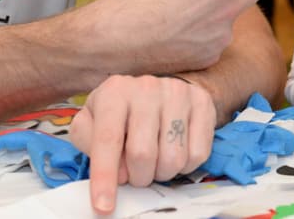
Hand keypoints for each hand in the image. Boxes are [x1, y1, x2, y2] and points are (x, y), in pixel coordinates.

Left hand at [69, 74, 215, 214]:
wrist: (156, 90)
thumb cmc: (120, 112)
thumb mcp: (93, 122)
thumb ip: (90, 144)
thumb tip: (117, 172)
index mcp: (115, 92)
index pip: (109, 139)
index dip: (105, 176)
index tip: (103, 206)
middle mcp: (147, 88)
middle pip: (143, 154)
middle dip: (138, 177)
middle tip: (136, 173)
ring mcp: (177, 93)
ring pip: (173, 158)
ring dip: (162, 172)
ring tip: (156, 161)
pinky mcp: (202, 102)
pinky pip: (198, 154)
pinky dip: (185, 167)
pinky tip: (175, 152)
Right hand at [89, 0, 262, 75]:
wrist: (112, 43)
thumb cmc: (133, 0)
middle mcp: (226, 11)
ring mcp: (219, 38)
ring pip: (231, 16)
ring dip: (217, 7)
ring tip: (185, 5)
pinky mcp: (207, 58)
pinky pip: (214, 39)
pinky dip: (203, 31)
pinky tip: (177, 29)